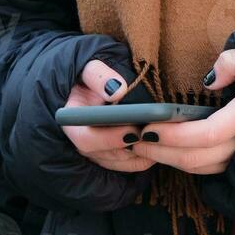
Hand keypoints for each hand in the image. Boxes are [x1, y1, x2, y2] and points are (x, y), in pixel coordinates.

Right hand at [60, 58, 153, 173]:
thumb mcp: (90, 69)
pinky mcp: (109, 156)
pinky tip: (159, 146)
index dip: (109, 139)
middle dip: (132, 147)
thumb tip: (117, 90)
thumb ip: (98, 76)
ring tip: (162, 138)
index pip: (86, 139)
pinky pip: (127, 164)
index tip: (133, 131)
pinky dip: (143, 157)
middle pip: (107, 154)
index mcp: (73, 121)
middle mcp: (82, 141)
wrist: (92, 86)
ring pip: (120, 161)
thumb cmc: (91, 77)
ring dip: (141, 153)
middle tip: (157, 134)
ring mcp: (95, 151)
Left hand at [131, 49, 234, 174]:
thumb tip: (209, 80)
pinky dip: (195, 166)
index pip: (208, 133)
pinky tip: (177, 154)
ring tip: (150, 146)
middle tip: (136, 140)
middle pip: (202, 157)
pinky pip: (220, 174)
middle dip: (164, 152)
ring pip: (209, 168)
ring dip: (175, 161)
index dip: (174, 134)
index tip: (147, 128)